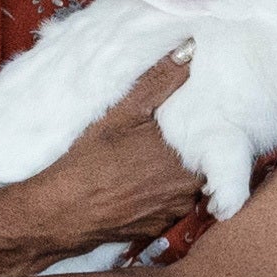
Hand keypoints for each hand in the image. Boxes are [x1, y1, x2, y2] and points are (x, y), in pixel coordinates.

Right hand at [15, 55, 209, 255]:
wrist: (60, 212)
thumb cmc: (91, 159)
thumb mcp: (123, 112)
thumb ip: (160, 80)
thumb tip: (189, 48)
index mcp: (185, 160)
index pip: (216, 144)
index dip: (208, 131)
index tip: (199, 121)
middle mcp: (186, 191)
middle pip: (203, 167)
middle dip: (193, 153)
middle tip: (174, 138)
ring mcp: (171, 213)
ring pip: (186, 188)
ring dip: (176, 175)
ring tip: (153, 159)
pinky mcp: (155, 228)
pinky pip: (168, 206)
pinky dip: (160, 195)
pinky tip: (139, 183)